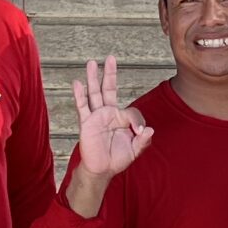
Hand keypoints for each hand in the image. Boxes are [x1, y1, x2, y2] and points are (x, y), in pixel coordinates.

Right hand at [71, 56, 152, 177]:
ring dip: (93, 78)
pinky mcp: (86, 123)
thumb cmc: (116, 159)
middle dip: (109, 74)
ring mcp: (96, 117)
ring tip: (91, 63)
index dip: (137, 121)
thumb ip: (143, 141)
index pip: (131, 111)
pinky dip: (80, 95)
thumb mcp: (134, 150)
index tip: (139, 132)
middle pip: (108, 89)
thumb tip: (150, 130)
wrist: (101, 170)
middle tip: (110, 58)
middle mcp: (108, 114)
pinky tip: (78, 83)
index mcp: (120, 118)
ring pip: (94, 93)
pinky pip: (82, 107)